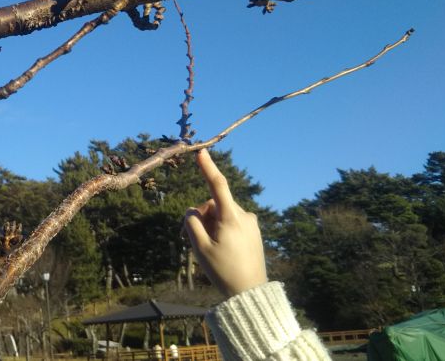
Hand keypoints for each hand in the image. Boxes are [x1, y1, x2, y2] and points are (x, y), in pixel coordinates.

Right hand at [184, 149, 266, 297]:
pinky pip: (232, 222)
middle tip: (191, 241)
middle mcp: (244, 215)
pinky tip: (221, 250)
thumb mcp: (200, 248)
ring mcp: (251, 223)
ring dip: (211, 225)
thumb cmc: (223, 271)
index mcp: (232, 217)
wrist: (250, 293)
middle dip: (201, 217)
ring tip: (208, 249)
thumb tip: (192, 210)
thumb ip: (192, 224)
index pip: (218, 185)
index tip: (201, 151)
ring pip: (222, 214)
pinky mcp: (254, 231)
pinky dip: (222, 230)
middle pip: (214, 205)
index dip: (208, 167)